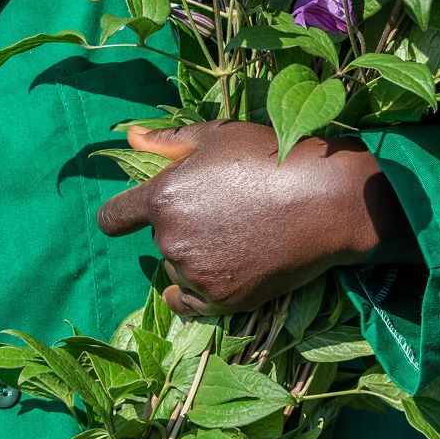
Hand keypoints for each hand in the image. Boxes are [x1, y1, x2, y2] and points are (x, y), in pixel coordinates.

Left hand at [95, 120, 416, 315]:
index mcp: (162, 197)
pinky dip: (194, 291)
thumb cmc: (269, 157)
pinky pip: (189, 301)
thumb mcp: (216, 137)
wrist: (325, 200)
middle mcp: (171, 239)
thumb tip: (128, 137)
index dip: (122, 216)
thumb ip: (166, 142)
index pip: (114, 218)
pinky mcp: (222, 299)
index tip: (131, 216)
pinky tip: (211, 275)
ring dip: (194, 255)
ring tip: (236, 233)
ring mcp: (196, 273)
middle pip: (159, 238)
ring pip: (178, 267)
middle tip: (221, 209)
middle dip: (180, 225)